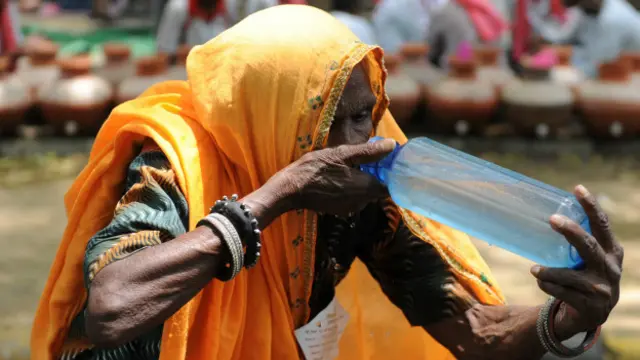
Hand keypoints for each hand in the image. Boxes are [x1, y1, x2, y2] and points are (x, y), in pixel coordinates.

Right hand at [272, 139, 395, 215]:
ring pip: (365, 194)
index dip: (391, 174)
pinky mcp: (339, 211)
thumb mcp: (342, 154)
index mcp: (366, 188)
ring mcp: (350, 208)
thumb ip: (369, 152)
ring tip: (351, 167)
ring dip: (362, 182)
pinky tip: (340, 177)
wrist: (290, 189)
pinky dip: (351, 188)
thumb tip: (392, 145)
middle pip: (378, 190)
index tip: (386, 162)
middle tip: (367, 160)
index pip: (390, 186)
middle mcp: (361, 202)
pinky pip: (353, 198)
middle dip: (375, 176)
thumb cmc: (315, 169)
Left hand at [531, 185, 623, 333]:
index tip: (577, 189)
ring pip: (571, 275)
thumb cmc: (584, 277)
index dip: (591, 206)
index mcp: (611, 251)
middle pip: (589, 245)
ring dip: (549, 271)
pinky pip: (563, 292)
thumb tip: (542, 212)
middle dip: (571, 231)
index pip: (602, 225)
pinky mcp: (590, 306)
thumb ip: (576, 242)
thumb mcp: (588, 259)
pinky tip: (540, 282)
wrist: (591, 315)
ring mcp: (602, 289)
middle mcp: (610, 268)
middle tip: (552, 219)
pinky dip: (548, 285)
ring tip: (534, 269)